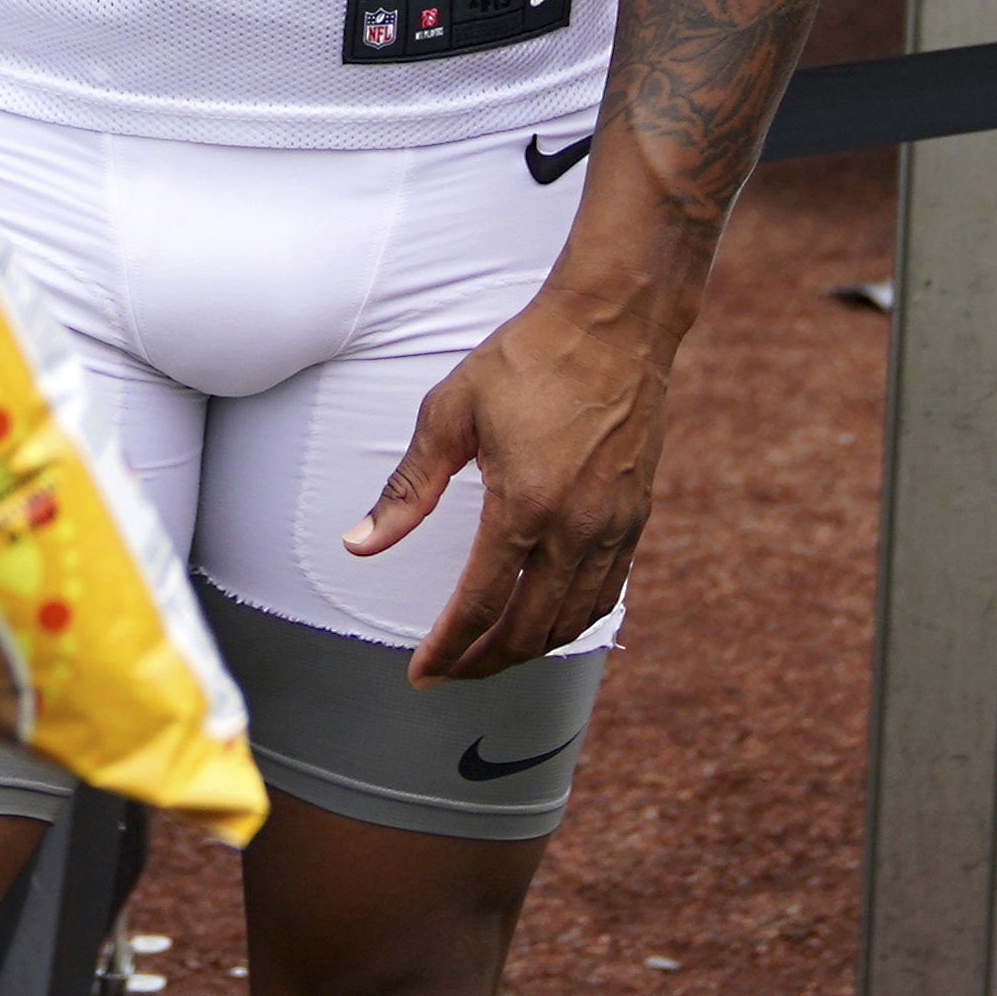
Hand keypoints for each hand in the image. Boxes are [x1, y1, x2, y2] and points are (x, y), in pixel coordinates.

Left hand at [347, 275, 686, 685]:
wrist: (616, 322)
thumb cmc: (529, 357)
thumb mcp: (451, 412)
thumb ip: (407, 488)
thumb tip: (360, 543)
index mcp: (524, 506)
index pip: (479, 606)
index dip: (446, 649)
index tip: (422, 673)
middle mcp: (576, 528)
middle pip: (527, 630)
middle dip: (483, 663)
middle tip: (448, 671)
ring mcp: (613, 526)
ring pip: (571, 622)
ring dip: (527, 649)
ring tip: (488, 654)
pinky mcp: (636, 516)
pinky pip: (606, 594)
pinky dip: (572, 622)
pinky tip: (545, 621)